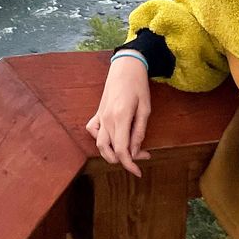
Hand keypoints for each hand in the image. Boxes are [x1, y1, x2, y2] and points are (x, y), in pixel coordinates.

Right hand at [86, 57, 150, 177]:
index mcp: (120, 117)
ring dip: (111, 154)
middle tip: (143, 155)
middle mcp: (107, 119)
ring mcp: (100, 115)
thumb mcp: (145, 109)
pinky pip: (92, 130)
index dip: (130, 165)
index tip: (139, 172)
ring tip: (127, 151)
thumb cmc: (138, 85)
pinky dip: (99, 140)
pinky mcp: (98, 112)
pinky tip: (111, 139)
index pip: (122, 150)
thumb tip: (135, 152)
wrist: (126, 66)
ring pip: (99, 144)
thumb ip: (139, 131)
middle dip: (126, 159)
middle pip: (110, 150)